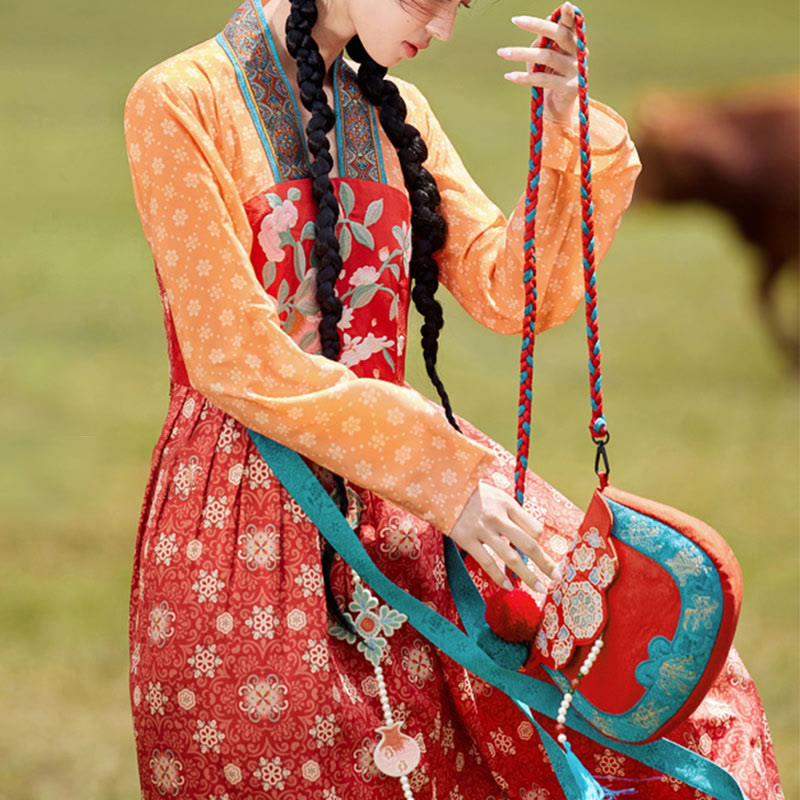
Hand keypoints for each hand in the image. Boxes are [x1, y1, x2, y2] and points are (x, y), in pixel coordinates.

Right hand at [447, 482, 558, 591]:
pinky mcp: (466, 539)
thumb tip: (531, 535)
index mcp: (507, 504)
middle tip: (557, 577)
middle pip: (529, 544)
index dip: (539, 541)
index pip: (534, 528)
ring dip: (527, 575)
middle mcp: (498, 517)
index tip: (539, 551)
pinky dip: (499, 576)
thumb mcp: (496, 495)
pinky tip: (508, 586)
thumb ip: (512, 513)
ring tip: (539, 588)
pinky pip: (487, 562)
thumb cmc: (473, 494)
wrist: (441, 487)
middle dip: (545, 563)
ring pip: (510, 557)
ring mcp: (482, 529)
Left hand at [497, 2, 579, 125]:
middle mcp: (578, 54)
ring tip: (502, 52)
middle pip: (560, 35)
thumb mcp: (543, 57)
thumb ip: (543, 42)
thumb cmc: (549, 77)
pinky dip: (524, 77)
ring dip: (521, 53)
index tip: (565, 5)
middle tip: (515, 20)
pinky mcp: (569, 88)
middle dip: (537, 26)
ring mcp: (576, 71)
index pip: (571, 26)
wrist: (557, 108)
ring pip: (547, 57)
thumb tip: (540, 25)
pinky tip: (509, 75)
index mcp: (574, 43)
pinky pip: (543, 79)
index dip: (569, 16)